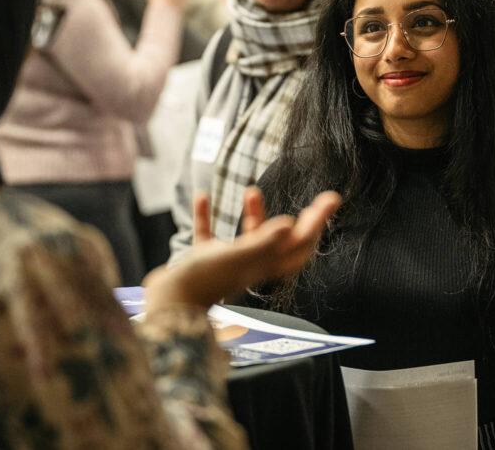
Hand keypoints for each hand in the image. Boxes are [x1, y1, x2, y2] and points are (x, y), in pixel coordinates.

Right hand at [143, 188, 339, 313]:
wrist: (163, 304)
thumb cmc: (201, 281)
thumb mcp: (235, 257)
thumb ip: (263, 241)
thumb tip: (292, 224)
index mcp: (264, 266)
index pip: (300, 245)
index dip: (317, 223)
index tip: (331, 199)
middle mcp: (250, 265)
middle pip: (285, 242)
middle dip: (303, 221)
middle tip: (321, 200)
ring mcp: (226, 264)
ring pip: (248, 237)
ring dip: (253, 213)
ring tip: (250, 189)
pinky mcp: (202, 262)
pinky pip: (208, 236)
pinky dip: (207, 216)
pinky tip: (203, 197)